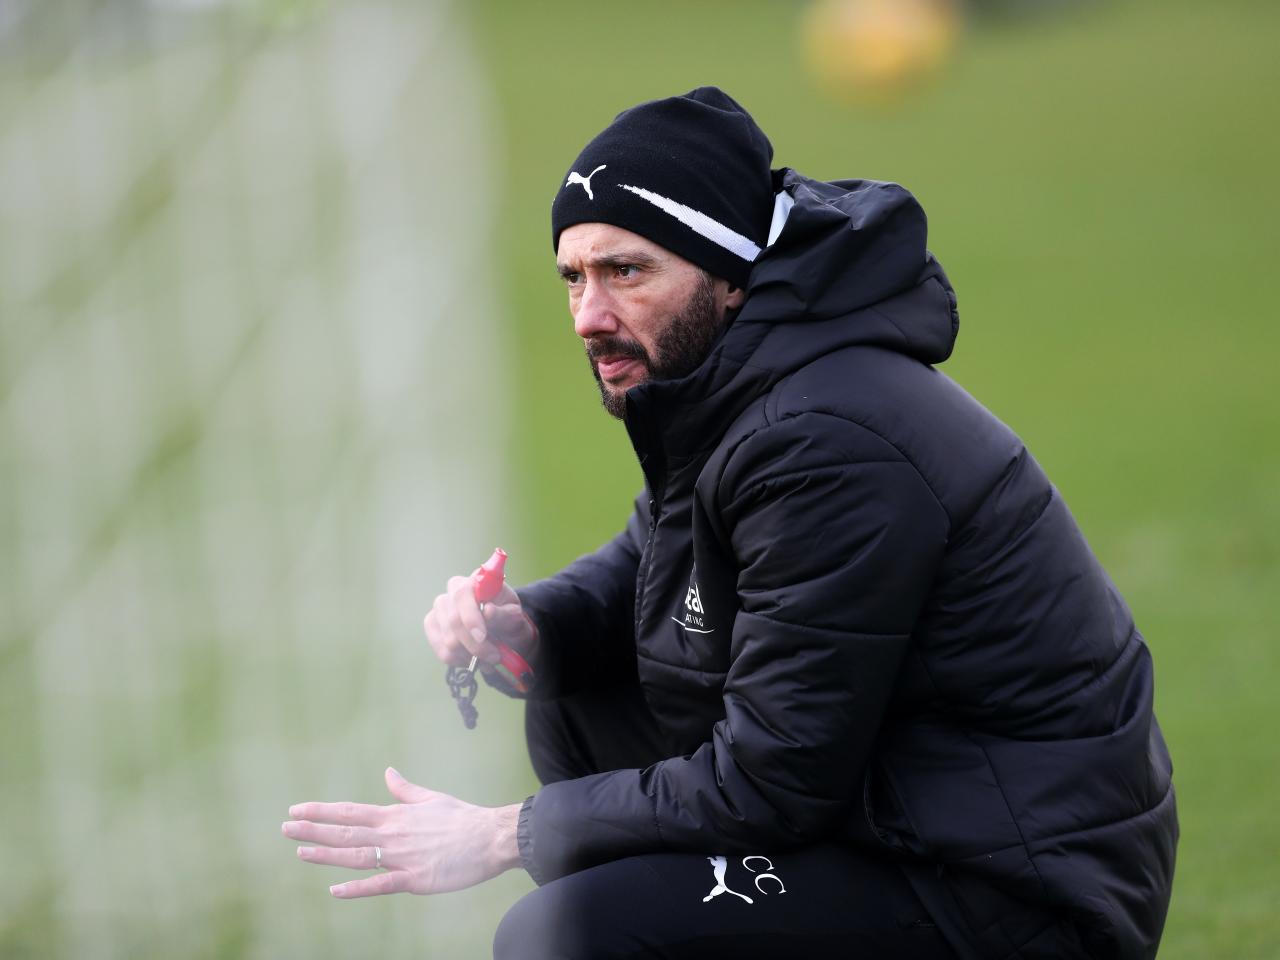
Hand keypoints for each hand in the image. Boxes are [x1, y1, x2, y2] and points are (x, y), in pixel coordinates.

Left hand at [284, 767, 521, 898]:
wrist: (490, 837)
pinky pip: (380, 884)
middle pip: (345, 832)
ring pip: (355, 856)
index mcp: (395, 815)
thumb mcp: (431, 798)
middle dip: (313, 830)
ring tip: (300, 852)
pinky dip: (356, 888)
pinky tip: (335, 890)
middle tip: (285, 828)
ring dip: (326, 854)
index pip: (350, 811)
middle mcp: (392, 834)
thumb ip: (405, 789)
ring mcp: (401, 858)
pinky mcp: (414, 879)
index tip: (296, 809)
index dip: (321, 810)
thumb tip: (389, 772)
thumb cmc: (463, 817)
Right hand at [424, 574, 538, 671]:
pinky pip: (443, 653)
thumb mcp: (514, 614)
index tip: (482, 636)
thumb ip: (504, 613)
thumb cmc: (507, 617)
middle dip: (476, 645)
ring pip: (449, 642)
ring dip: (472, 656)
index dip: (470, 617)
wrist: (501, 630)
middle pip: (454, 622)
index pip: (462, 594)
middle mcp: (449, 595)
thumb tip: (488, 611)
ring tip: (488, 658)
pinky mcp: (432, 630)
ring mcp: (437, 612)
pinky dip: (462, 661)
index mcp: (471, 583)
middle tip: (495, 656)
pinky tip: (474, 658)